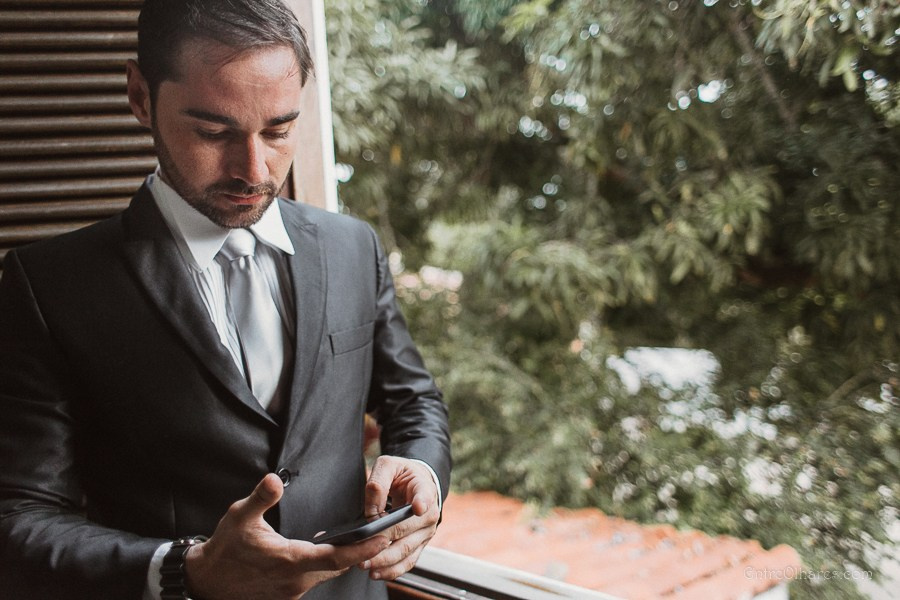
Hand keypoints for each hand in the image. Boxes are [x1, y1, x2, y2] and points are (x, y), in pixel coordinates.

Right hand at [184, 473, 388, 599]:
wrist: (206, 580)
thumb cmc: (224, 547)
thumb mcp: (239, 516)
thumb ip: (261, 497)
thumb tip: (275, 480)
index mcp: (290, 560)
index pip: (336, 557)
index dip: (362, 548)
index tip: (381, 537)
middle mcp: (296, 580)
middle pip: (340, 567)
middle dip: (363, 552)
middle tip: (384, 533)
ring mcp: (293, 589)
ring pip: (329, 574)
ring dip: (347, 559)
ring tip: (365, 539)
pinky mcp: (288, 593)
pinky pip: (317, 578)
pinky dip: (330, 565)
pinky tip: (333, 550)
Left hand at [360, 456, 440, 580]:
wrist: (418, 483)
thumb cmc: (403, 474)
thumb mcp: (389, 465)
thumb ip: (378, 482)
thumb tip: (371, 510)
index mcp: (424, 490)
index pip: (425, 496)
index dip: (422, 502)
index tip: (418, 507)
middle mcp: (429, 514)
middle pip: (406, 531)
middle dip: (384, 541)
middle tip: (364, 548)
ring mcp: (425, 533)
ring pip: (406, 551)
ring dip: (385, 560)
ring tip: (365, 564)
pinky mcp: (419, 545)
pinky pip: (407, 562)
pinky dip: (392, 570)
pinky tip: (376, 573)